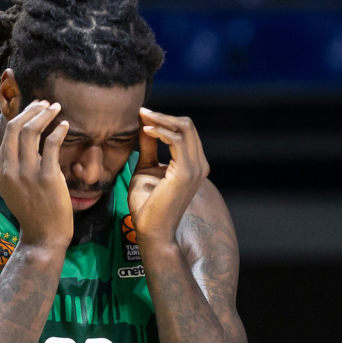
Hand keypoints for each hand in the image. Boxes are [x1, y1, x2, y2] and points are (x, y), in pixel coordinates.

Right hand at [0, 100, 72, 249]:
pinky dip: (58, 130)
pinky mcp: (47, 177)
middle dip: (33, 109)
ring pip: (33, 131)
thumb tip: (24, 140)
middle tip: (46, 104)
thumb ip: (15, 164)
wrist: (43, 235)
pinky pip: (52, 144)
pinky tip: (65, 125)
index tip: (35, 109)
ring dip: (46, 115)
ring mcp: (28, 172)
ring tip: (56, 109)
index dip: (23, 115)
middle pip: (18, 126)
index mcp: (0, 168)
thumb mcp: (13, 186)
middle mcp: (10, 168)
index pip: (8, 133)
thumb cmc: (32, 210)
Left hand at [128, 108, 209, 247]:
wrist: (151, 230)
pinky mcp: (185, 173)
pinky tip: (146, 131)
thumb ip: (149, 147)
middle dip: (163, 116)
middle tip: (142, 112)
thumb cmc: (147, 205)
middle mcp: (199, 164)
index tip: (143, 114)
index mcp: (193, 164)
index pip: (185, 131)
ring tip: (142, 118)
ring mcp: (195, 168)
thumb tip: (145, 125)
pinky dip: (160, 132)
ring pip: (185, 129)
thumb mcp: (145, 168)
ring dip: (161, 120)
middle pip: (187, 125)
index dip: (164, 119)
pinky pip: (176, 141)